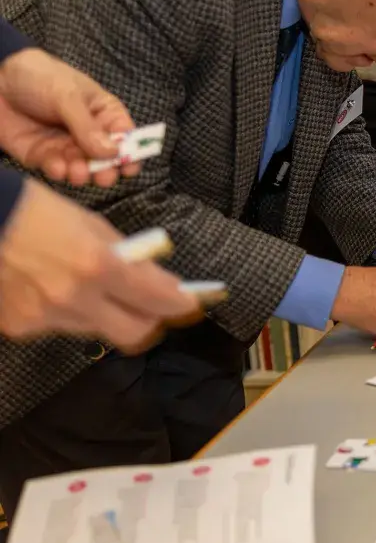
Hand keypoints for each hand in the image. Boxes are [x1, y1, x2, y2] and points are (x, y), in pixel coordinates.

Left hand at [0, 48, 137, 187]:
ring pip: (83, 167)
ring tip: (78, 172)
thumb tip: (112, 152)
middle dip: (106, 169)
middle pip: (106, 158)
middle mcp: (89, 133)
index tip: (129, 166)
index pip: (126, 136)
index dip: (131, 152)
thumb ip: (87, 126)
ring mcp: (67, 145)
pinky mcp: (44, 156)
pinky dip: (60, 172)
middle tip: (103, 175)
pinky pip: (58, 169)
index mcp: (103, 113)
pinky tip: (57, 168)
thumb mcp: (66, 95)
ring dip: (82, 173)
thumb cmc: (38, 76)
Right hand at [0, 179, 200, 350]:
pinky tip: (50, 288)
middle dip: (148, 319)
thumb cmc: (32, 210)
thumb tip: (151, 276)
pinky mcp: (19, 327)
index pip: (157, 299)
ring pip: (95, 329)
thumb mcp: (89, 223)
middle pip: (133, 332)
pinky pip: (58, 326)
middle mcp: (74, 298)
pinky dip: (65, 311)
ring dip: (104, 312)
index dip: (179, 303)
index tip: (188, 302)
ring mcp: (45, 317)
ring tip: (88, 286)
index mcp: (97, 265)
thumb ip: (123, 254)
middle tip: (150, 305)